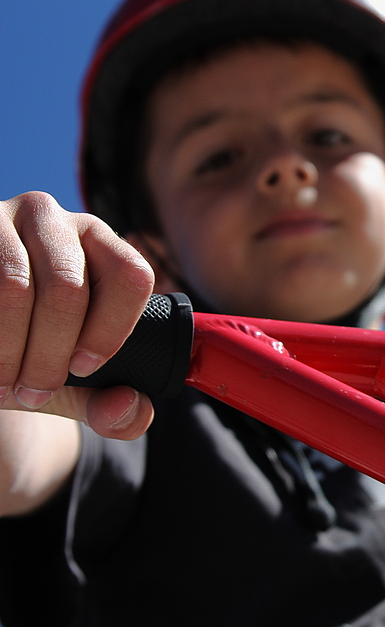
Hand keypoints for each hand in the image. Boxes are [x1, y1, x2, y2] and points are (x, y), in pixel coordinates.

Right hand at [0, 192, 155, 438]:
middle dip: (51, 354)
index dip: (111, 330)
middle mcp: (53, 220)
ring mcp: (0, 218)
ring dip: (9, 349)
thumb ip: (112, 406)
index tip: (85, 369)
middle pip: (69, 288)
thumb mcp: (73, 384)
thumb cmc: (29, 351)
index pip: (131, 275)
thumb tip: (130, 408)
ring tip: (2, 385)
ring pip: (15, 285)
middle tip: (34, 393)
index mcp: (99, 244)